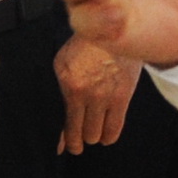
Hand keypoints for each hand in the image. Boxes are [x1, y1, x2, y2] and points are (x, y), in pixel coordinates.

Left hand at [55, 36, 140, 152]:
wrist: (112, 29)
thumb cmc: (84, 46)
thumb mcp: (62, 63)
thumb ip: (58, 91)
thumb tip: (55, 120)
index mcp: (67, 85)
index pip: (63, 124)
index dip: (64, 142)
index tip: (64, 148)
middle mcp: (85, 94)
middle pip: (80, 134)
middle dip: (79, 140)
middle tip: (80, 139)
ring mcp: (104, 96)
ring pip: (97, 135)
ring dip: (95, 137)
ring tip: (94, 132)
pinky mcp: (122, 97)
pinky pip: (115, 128)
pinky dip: (109, 136)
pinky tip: (106, 135)